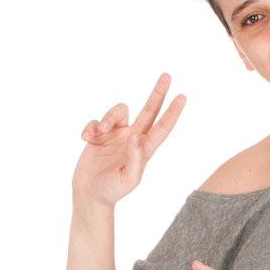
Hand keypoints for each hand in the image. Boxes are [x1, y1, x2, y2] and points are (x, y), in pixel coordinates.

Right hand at [72, 73, 185, 206]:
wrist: (90, 193)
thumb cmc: (112, 190)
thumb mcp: (128, 179)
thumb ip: (135, 159)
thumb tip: (137, 138)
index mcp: (144, 149)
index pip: (162, 128)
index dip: (172, 113)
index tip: (182, 97)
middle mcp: (133, 138)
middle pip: (149, 111)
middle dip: (158, 93)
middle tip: (167, 76)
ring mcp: (116, 135)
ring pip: (118, 111)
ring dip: (108, 117)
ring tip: (99, 133)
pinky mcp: (99, 134)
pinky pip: (96, 121)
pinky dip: (90, 127)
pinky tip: (86, 139)